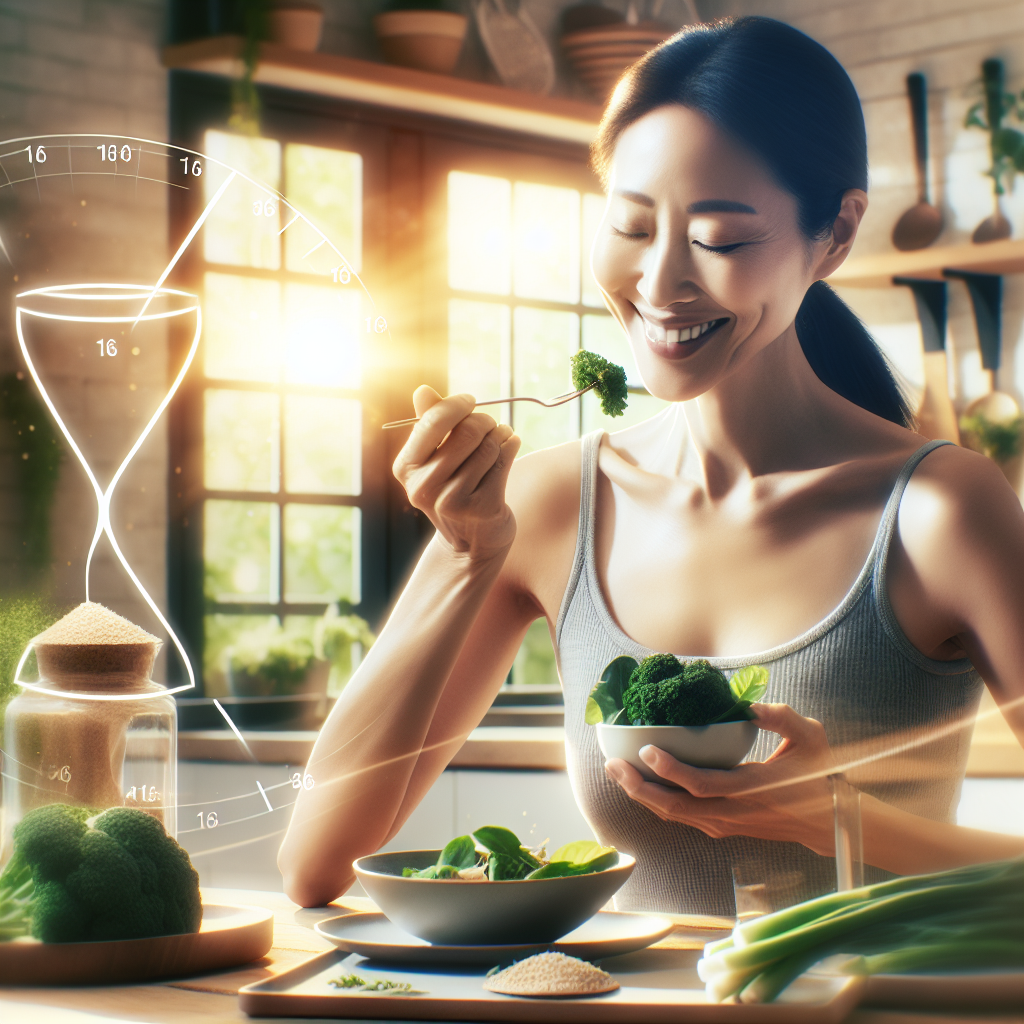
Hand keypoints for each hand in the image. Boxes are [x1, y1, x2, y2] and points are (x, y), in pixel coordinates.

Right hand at [393, 386, 520, 561]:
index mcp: (406, 468)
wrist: (470, 542)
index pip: (432, 421)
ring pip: (488, 447)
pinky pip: (503, 463)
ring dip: (501, 435)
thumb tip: (422, 390)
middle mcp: (424, 486)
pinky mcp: (481, 509)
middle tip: (491, 424)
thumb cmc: (452, 488)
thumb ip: (430, 423)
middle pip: (466, 431)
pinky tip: (511, 447)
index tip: (470, 402)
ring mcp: (452, 501)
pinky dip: (511, 449)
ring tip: (502, 438)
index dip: (456, 405)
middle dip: (484, 422)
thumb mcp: (434, 458)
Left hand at [604, 704, 836, 854]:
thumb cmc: (816, 773)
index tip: (646, 749)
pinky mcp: (720, 827)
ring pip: (673, 816)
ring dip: (641, 796)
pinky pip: (680, 817)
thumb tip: (748, 705)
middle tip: (612, 764)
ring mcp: (724, 823)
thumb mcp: (810, 737)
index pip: (702, 785)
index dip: (671, 771)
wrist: (826, 821)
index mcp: (752, 789)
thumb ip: (782, 717)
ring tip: (616, 771)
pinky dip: (655, 801)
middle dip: (639, 788)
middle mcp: (732, 811)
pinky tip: (638, 782)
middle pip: (675, 808)